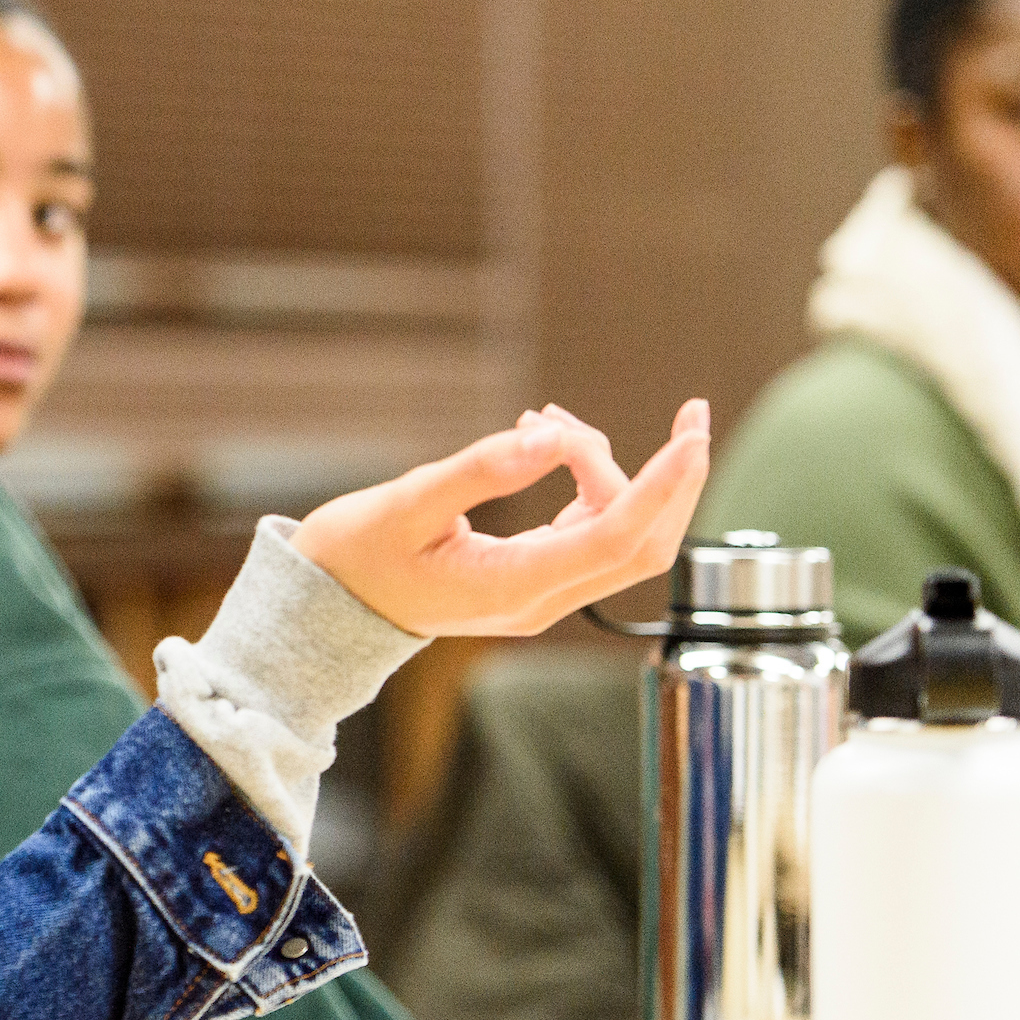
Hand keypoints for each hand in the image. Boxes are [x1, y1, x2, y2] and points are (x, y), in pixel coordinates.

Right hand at [292, 398, 710, 635]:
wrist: (327, 606)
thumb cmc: (356, 556)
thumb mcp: (407, 502)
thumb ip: (481, 469)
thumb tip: (550, 437)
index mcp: (514, 586)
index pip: (618, 537)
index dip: (663, 485)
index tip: (691, 433)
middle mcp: (540, 599)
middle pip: (644, 545)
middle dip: (674, 480)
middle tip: (689, 412)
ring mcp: (542, 594)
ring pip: (620, 534)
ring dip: (609, 470)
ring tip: (547, 421)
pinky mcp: (536, 579)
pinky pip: (590, 531)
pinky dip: (588, 484)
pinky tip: (550, 445)